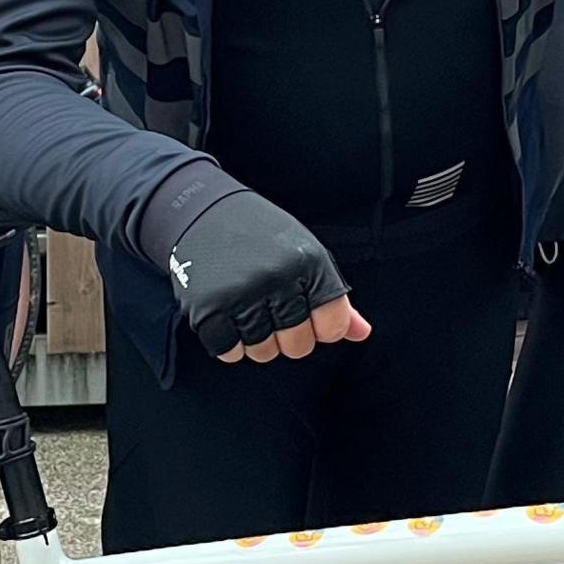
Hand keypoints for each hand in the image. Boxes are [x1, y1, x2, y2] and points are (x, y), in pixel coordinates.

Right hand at [164, 189, 360, 362]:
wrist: (201, 211)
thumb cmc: (260, 236)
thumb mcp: (305, 254)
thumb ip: (334, 297)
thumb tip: (362, 333)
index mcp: (309, 264)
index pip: (333, 326)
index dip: (322, 327)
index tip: (307, 312)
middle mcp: (278, 279)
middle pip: (298, 346)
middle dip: (287, 337)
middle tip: (271, 308)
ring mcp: (242, 294)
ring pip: (263, 352)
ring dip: (255, 339)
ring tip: (246, 307)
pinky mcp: (209, 307)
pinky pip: (228, 351)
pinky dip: (227, 342)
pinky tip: (226, 315)